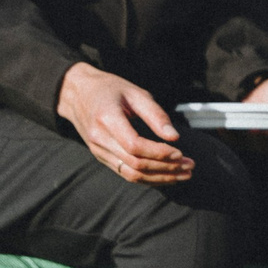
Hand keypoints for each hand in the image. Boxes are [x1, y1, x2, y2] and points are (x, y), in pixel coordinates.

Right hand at [57, 62, 192, 184]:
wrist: (77, 94)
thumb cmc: (109, 89)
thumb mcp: (135, 92)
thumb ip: (155, 114)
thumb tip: (174, 137)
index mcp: (107, 119)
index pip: (134, 146)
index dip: (159, 153)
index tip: (180, 153)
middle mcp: (99, 139)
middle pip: (135, 164)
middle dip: (166, 168)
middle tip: (190, 166)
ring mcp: (98, 151)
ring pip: (131, 174)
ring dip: (160, 178)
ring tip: (183, 174)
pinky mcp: (101, 157)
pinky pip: (126, 173)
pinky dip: (149, 178)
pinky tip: (167, 174)